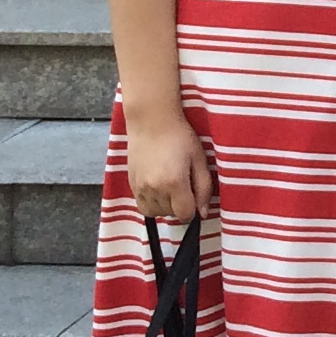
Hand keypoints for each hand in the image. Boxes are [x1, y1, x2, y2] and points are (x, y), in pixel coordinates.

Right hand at [125, 106, 215, 226]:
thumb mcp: (199, 159)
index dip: (194, 209)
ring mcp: (140, 188)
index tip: (195, 195)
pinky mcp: (131, 185)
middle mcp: (155, 189)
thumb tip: (203, 213)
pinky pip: (143, 207)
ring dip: (166, 206)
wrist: (151, 121)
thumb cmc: (180, 137)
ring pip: (157, 212)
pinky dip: (153, 203)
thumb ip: (204, 188)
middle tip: (184, 184)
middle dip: (181, 205)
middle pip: (171, 215)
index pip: (185, 215)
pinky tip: (159, 187)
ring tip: (171, 185)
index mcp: (174, 183)